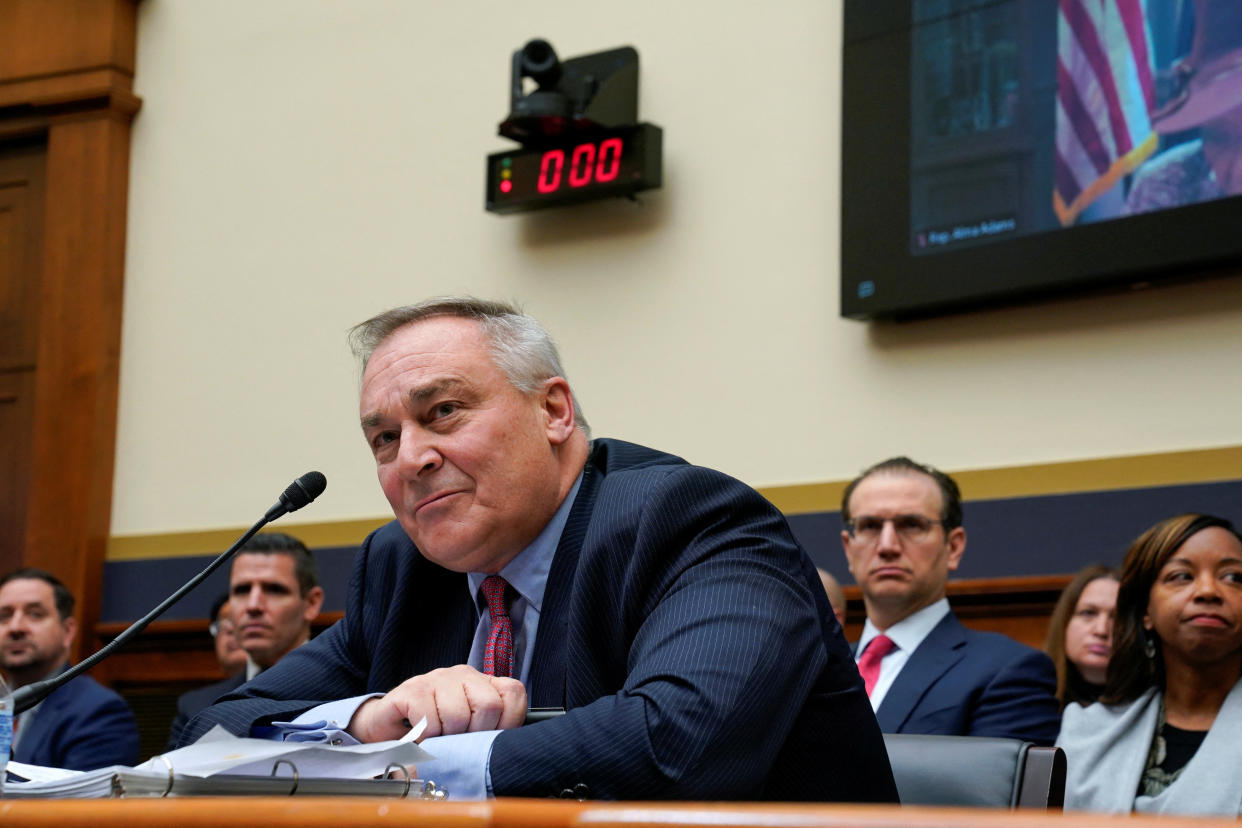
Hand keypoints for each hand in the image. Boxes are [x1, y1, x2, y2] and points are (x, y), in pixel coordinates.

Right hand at [348, 664, 526, 741]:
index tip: (486, 740)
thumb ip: (490, 733)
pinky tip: (420, 735)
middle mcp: (464, 675)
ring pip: (458, 715)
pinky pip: (429, 718)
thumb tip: (505, 750)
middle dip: (474, 734)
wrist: (387, 727)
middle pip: (489, 706)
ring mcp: (438, 678)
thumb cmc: (434, 731)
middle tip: (458, 742)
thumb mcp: (468, 731)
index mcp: (484, 683)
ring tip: (437, 739)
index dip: (507, 724)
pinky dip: (425, 737)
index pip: (514, 694)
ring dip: (446, 739)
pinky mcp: (413, 690)